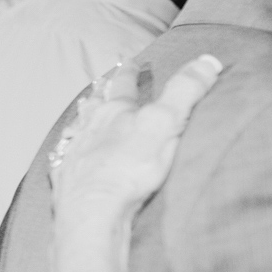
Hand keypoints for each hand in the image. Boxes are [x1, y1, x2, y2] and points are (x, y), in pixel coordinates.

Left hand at [48, 55, 221, 223]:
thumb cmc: (129, 167)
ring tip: (83, 111)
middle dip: (101, 91)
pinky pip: (64, 157)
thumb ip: (185, 91)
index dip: (129, 72)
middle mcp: (88, 127)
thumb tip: (208, 60)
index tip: (130, 62)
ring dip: (82, 117)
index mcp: (114, 112)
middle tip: (102, 82)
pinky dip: (67, 150)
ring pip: (76, 127)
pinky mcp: (65, 177)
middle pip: (94, 103)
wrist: (92, 210)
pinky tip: (65, 153)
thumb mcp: (166, 123)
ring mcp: (73, 152)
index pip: (123, 85)